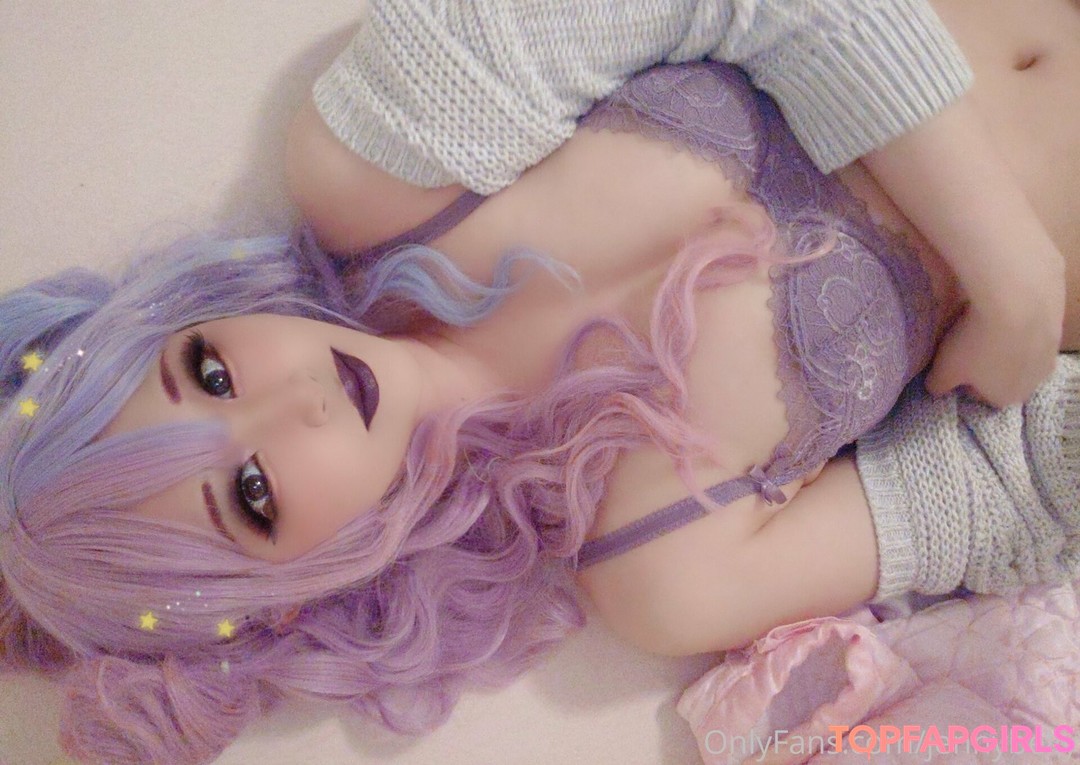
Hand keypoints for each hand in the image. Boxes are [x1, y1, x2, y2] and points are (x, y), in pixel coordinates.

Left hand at [925, 281, 1062, 407]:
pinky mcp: (1057, 330)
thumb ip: (937, 385)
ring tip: (985, 325)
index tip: (954, 361)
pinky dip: (1019, 325)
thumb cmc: (976, 343)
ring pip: (1020, 354)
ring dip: (1004, 344)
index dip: (964, 378)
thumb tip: (935, 388)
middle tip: (969, 343)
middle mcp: (1033, 383)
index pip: (981, 395)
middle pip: (1004, 376)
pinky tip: (1005, 311)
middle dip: (987, 363)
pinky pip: (1031, 332)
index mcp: (1006, 398)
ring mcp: (1049, 356)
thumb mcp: (944, 369)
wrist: (1018, 302)